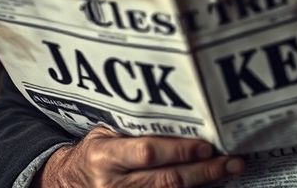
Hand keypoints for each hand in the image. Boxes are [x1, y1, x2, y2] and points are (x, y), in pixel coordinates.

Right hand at [35, 125, 243, 186]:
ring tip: (229, 170)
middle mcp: (113, 184)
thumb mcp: (104, 133)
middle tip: (231, 161)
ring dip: (204, 183)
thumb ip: (134, 129)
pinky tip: (209, 184)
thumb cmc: (92, 151)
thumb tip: (179, 115)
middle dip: (203, 170)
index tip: (206, 144)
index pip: (148, 153)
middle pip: (166, 180)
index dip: (179, 150)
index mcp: (105, 157)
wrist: (66, 182)